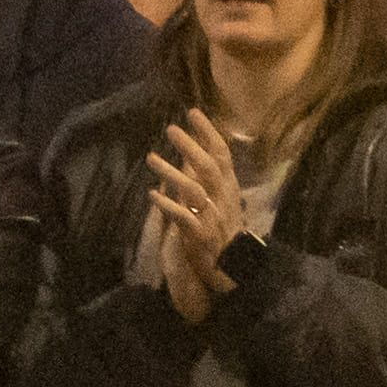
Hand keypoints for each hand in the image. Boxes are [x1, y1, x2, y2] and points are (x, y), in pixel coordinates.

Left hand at [145, 113, 247, 324]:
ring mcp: (214, 219)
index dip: (208, 132)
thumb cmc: (223, 238)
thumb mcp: (218, 205)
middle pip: (209, 167)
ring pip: (195, 189)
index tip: (193, 112)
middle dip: (190, 145)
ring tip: (151, 158)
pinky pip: (185, 218)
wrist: (235, 274)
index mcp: (228, 190)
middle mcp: (224, 201)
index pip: (222, 155)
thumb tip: (192, 155)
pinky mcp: (202, 238)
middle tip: (170, 128)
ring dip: (172, 172)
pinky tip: (151, 194)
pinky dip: (168, 205)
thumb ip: (206, 181)